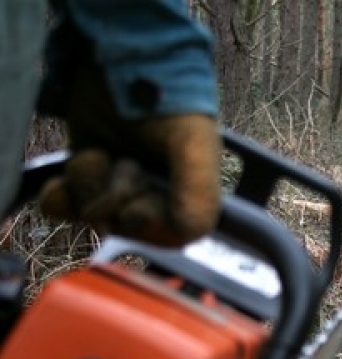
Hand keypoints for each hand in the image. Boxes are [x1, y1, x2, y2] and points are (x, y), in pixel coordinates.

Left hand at [38, 64, 220, 246]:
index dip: (150, 225)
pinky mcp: (85, 175)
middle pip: (127, 226)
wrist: (122, 61)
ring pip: (93, 216)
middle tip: (128, 163)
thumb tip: (188, 233)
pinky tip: (72, 175)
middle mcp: (153, 195)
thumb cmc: (167, 101)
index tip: (140, 204)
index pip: (171, 236)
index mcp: (188, 194)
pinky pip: (64, 208)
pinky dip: (62, 195)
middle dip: (119, 195)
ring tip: (101, 155)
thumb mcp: (194, 144)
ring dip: (90, 187)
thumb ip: (201, 192)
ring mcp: (116, 186)